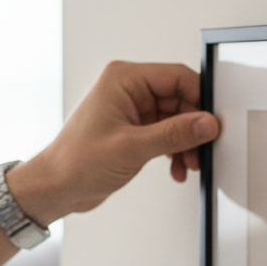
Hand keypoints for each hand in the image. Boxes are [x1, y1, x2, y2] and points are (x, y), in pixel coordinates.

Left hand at [7, 61, 219, 224]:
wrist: (56, 188)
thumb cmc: (75, 162)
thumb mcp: (131, 147)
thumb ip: (174, 134)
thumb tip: (205, 124)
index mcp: (123, 79)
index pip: (177, 77)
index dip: (199, 99)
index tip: (211, 122)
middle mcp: (127, 90)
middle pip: (180, 99)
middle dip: (192, 127)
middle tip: (201, 149)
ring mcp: (130, 111)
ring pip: (175, 119)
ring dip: (185, 142)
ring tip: (188, 163)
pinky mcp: (133, 131)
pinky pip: (165, 134)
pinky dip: (174, 150)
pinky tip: (176, 167)